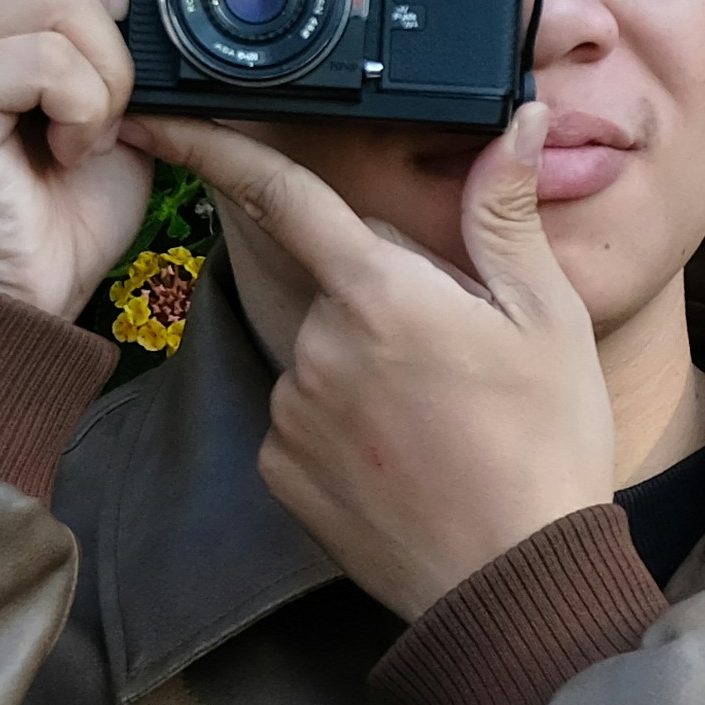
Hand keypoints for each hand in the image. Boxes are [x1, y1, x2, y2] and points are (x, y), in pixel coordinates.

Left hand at [123, 98, 623, 616]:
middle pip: (337, 287)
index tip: (157, 118)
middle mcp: (316, 347)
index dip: (212, 147)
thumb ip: (506, 215)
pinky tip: (405, 460)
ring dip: (368, 368)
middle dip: (387, 302)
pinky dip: (345, 427)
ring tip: (443, 423)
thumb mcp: (547, 318)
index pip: (281, 198)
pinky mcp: (280, 472)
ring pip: (323, 355)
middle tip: (461, 360)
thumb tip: (516, 120)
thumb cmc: (546, 444)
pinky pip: (305, 419)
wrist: (514, 585)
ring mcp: (291, 413)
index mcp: (380, 294)